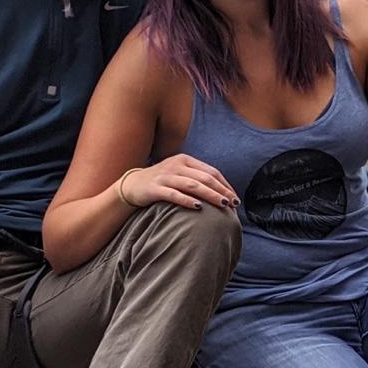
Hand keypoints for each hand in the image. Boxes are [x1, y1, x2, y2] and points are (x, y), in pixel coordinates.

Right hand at [121, 153, 238, 212]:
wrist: (132, 185)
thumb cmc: (162, 182)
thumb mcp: (180, 174)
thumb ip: (197, 178)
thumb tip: (222, 192)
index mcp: (185, 160)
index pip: (211, 172)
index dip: (225, 185)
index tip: (235, 198)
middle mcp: (176, 165)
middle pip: (204, 178)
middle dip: (221, 191)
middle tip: (233, 204)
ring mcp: (165, 176)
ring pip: (192, 185)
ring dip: (210, 195)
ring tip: (222, 205)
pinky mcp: (154, 188)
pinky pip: (173, 194)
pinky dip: (187, 200)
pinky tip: (198, 207)